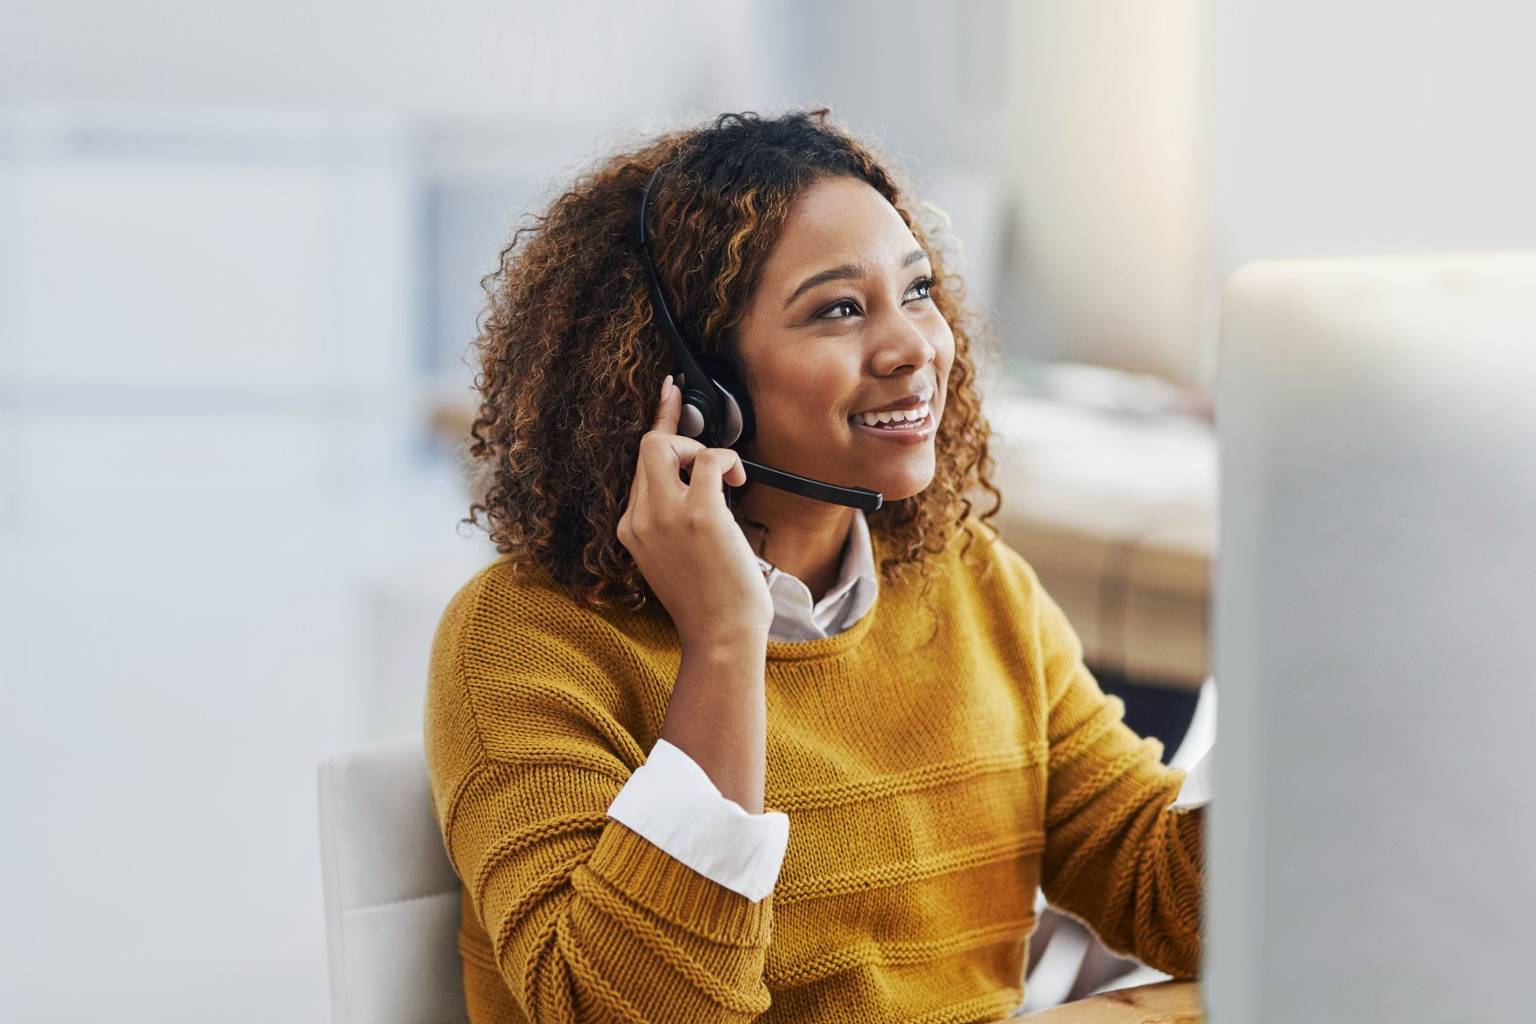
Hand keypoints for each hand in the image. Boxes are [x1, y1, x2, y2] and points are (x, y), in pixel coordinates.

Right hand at [617, 375, 773, 647]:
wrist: (720, 636)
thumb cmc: (708, 602)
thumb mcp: (671, 557)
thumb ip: (669, 520)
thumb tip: (696, 479)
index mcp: (630, 528)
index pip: (638, 466)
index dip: (658, 426)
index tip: (669, 393)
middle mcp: (640, 518)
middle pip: (647, 446)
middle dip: (678, 432)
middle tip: (705, 446)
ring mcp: (665, 514)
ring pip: (666, 444)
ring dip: (701, 448)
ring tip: (726, 479)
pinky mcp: (699, 514)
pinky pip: (707, 459)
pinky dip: (726, 460)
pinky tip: (738, 481)